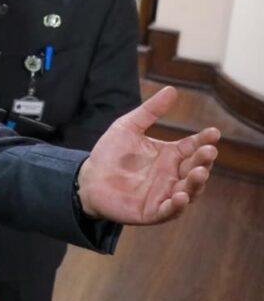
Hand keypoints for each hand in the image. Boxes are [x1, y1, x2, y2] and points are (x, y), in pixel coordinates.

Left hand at [79, 86, 219, 222]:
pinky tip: (181, 196)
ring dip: (196, 183)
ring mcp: (165, 194)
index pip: (193, 146)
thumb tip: (172, 90)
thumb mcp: (128, 127)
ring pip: (189, 190)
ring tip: (199, 172)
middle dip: (204, 161)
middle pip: (195, 168)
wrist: (88, 178)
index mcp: (170, 155)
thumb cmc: (110, 153)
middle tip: (209, 151)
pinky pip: (169, 210)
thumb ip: (150, 111)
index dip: (204, 140)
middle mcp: (172, 175)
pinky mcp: (152, 211)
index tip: (213, 132)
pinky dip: (177, 205)